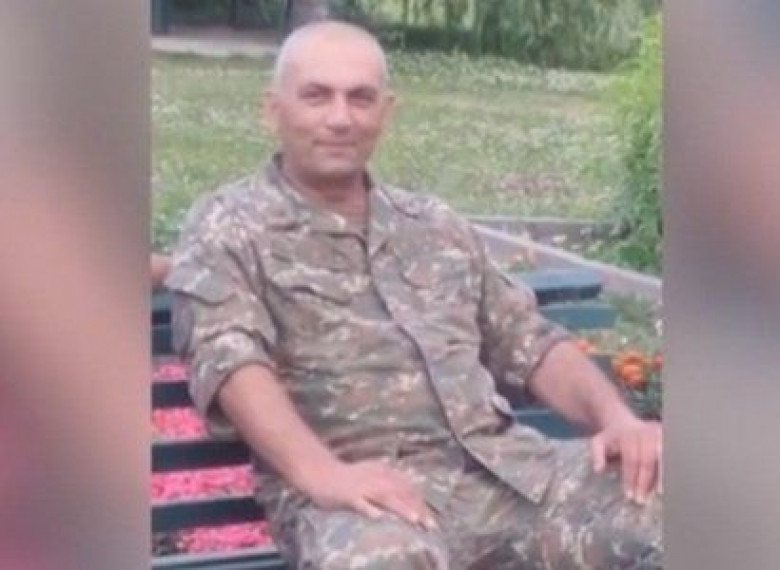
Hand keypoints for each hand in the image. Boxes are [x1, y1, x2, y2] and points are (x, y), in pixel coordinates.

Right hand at [299, 459, 437, 530]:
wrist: (320, 472)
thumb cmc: (347, 478)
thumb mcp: (372, 476)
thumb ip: (388, 484)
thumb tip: (408, 496)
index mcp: (383, 473)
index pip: (407, 488)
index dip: (421, 503)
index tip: (432, 518)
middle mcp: (376, 478)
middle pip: (401, 493)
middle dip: (417, 508)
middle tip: (431, 525)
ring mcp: (362, 486)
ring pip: (384, 497)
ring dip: (400, 508)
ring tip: (414, 520)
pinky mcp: (348, 495)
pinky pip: (360, 503)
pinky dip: (369, 509)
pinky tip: (377, 517)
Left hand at [590, 417, 661, 504]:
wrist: (622, 423)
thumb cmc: (611, 438)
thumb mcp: (598, 442)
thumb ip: (596, 454)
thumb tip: (599, 470)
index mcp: (628, 434)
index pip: (632, 460)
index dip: (631, 479)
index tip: (629, 495)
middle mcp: (645, 432)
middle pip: (648, 462)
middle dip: (645, 483)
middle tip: (641, 501)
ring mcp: (658, 434)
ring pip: (662, 461)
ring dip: (660, 480)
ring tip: (656, 496)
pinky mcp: (666, 437)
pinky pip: (669, 458)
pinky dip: (666, 473)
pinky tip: (663, 486)